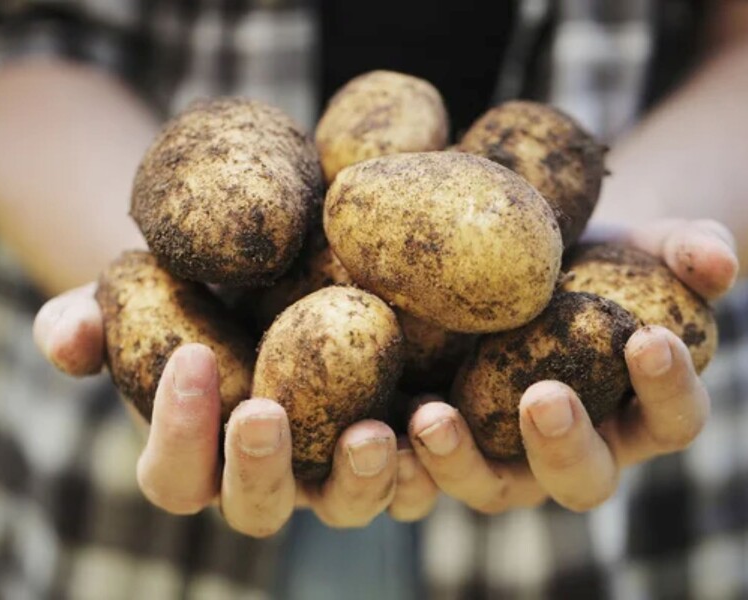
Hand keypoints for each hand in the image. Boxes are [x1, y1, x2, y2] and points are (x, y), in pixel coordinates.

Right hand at [34, 290, 407, 537]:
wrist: (269, 275)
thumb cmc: (193, 292)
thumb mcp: (138, 295)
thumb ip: (91, 320)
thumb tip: (62, 339)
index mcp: (199, 455)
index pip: (173, 474)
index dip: (173, 430)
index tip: (187, 357)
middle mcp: (267, 477)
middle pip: (257, 509)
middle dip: (258, 468)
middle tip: (263, 412)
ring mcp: (331, 470)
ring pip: (344, 509)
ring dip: (358, 482)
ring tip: (372, 432)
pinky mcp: (391, 447)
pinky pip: (411, 480)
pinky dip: (426, 464)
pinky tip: (432, 417)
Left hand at [395, 218, 738, 514]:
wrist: (536, 263)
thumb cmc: (602, 260)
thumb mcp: (647, 246)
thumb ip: (690, 250)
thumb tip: (717, 259)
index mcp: (636, 414)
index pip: (671, 420)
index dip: (667, 387)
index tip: (649, 336)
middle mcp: (575, 449)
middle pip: (581, 479)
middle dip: (564, 443)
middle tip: (545, 396)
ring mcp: (506, 453)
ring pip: (492, 487)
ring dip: (461, 463)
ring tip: (432, 417)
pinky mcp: (448, 438)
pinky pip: (424, 468)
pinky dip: (403, 456)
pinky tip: (375, 421)